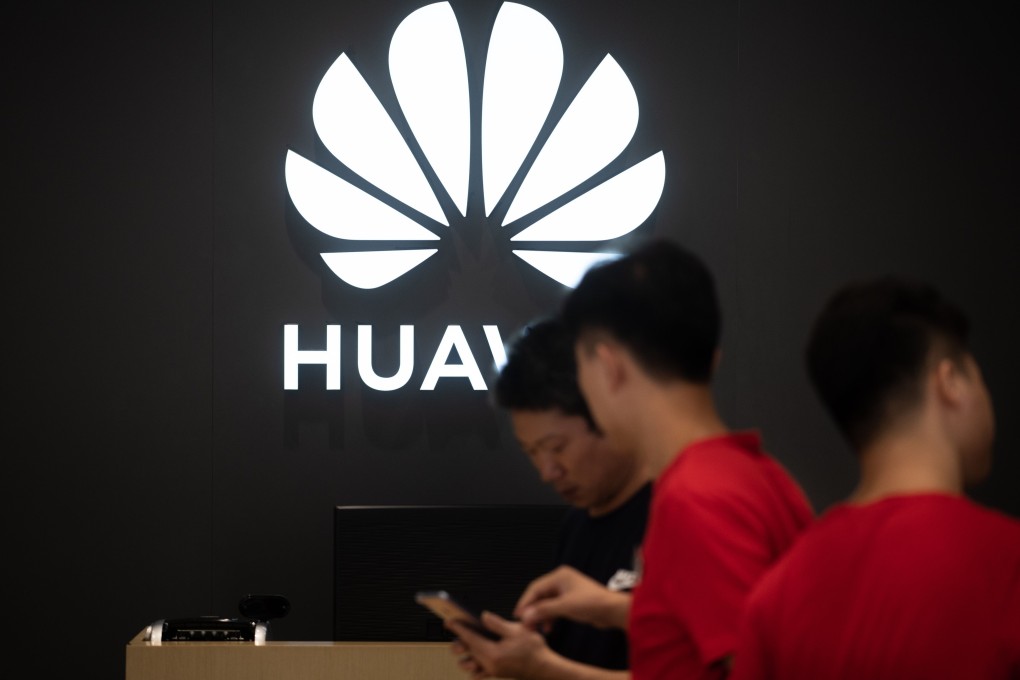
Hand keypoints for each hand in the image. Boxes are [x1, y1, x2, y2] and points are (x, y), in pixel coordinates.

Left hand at [447, 611, 553, 679]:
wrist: (545, 668)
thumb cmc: (534, 651)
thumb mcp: (517, 630)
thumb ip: (497, 623)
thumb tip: (483, 617)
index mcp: (492, 653)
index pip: (469, 638)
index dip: (458, 628)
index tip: (450, 621)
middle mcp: (489, 664)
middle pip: (465, 652)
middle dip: (458, 641)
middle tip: (457, 630)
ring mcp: (492, 670)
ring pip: (468, 665)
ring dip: (464, 655)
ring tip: (464, 644)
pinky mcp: (496, 673)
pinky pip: (478, 674)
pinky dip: (473, 668)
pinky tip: (474, 661)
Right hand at [514, 565, 629, 630]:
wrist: (612, 610)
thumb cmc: (592, 603)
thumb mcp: (565, 606)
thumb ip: (544, 610)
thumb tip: (525, 616)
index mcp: (559, 576)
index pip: (535, 588)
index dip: (525, 602)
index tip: (517, 615)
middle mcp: (562, 581)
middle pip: (540, 596)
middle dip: (533, 610)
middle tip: (526, 625)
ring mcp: (567, 591)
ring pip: (547, 603)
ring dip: (541, 616)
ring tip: (537, 629)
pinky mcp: (571, 601)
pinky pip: (555, 608)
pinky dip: (550, 617)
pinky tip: (549, 628)